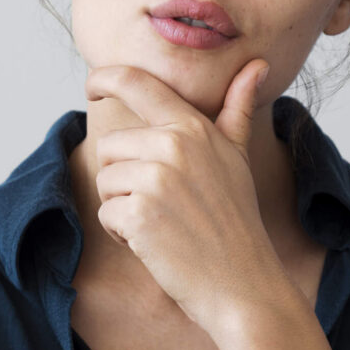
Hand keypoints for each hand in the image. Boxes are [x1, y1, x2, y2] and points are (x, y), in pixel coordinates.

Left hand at [84, 58, 278, 329]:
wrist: (244, 284)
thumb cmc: (237, 220)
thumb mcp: (238, 157)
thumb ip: (236, 109)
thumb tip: (257, 65)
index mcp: (193, 127)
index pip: (137, 84)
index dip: (106, 78)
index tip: (92, 84)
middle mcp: (173, 145)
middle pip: (110, 146)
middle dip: (123, 177)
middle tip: (163, 204)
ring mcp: (156, 179)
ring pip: (105, 180)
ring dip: (123, 206)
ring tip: (163, 223)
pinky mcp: (139, 213)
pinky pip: (105, 213)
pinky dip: (122, 233)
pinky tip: (155, 243)